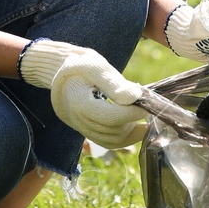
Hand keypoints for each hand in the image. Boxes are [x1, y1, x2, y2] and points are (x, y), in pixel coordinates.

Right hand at [17, 40, 149, 147]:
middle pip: (112, 131)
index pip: (110, 117)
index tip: (148, 104)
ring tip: (139, 112)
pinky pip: (108, 142)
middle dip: (133, 120)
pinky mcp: (87, 131)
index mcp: (78, 102)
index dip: (132, 113)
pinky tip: (138, 126)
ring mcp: (82, 128)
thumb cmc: (80, 65)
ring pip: (112, 140)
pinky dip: (125, 137)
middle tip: (144, 105)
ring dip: (131, 130)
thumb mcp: (95, 65)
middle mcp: (78, 120)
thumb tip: (135, 97)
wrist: (60, 72)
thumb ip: (113, 82)